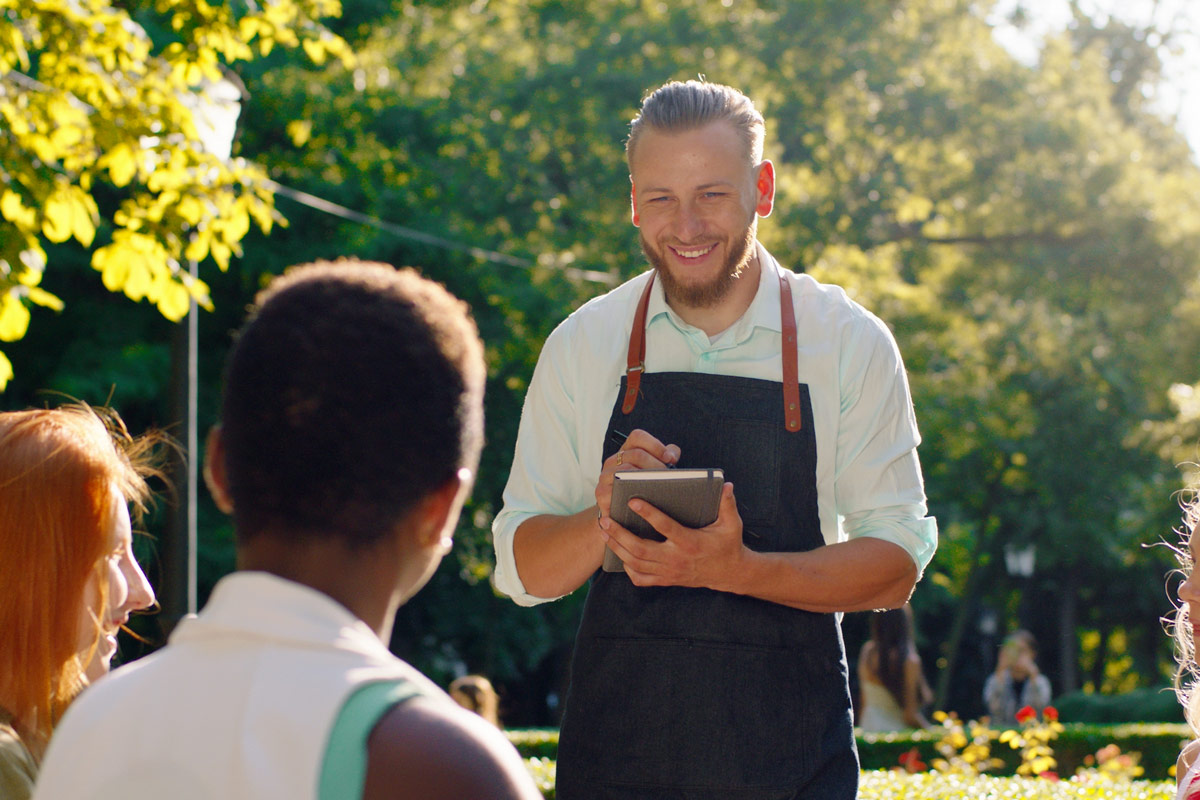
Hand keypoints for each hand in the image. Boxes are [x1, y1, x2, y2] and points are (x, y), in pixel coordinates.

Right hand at [594, 428, 680, 516]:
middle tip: (668, 477)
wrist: (620, 513)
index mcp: (626, 451)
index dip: (656, 445)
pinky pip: (616, 489)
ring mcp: (605, 476)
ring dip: (646, 478)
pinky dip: (632, 493)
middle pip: (636, 454)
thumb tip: (672, 455)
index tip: (670, 459)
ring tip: (660, 487)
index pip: (638, 437)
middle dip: (656, 465)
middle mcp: (613, 460)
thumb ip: (665, 457)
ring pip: (627, 470)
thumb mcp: (652, 471)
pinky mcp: (601, 493)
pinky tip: (645, 499)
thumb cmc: (640, 490)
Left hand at [600, 482, 744, 590]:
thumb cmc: (727, 544)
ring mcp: (668, 572)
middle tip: (605, 519)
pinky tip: (619, 554)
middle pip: (640, 548)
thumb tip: (727, 484)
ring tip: (604, 530)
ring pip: (635, 562)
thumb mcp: (732, 524)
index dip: (648, 513)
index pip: (665, 527)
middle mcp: (676, 559)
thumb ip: (727, 504)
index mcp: (690, 542)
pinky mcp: (666, 580)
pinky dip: (627, 567)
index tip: (632, 500)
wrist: (729, 573)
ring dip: (617, 547)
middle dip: (619, 534)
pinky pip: (640, 578)